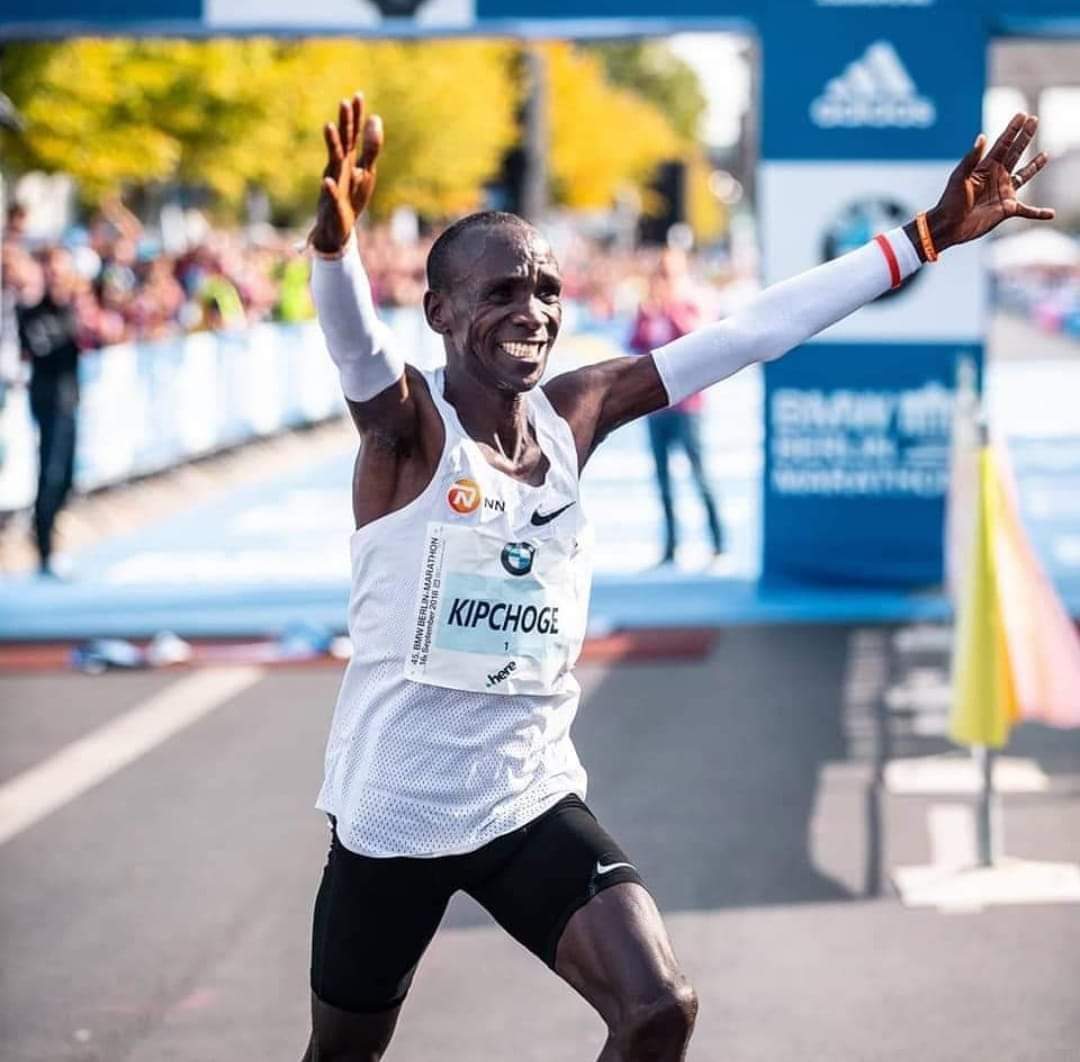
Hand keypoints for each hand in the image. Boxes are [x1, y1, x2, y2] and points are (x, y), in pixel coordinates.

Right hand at [310, 93, 383, 254]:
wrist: (338, 227)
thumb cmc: (352, 197)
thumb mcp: (366, 171)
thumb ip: (371, 148)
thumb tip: (376, 119)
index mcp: (349, 160)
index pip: (353, 134)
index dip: (356, 116)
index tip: (358, 95)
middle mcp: (339, 167)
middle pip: (343, 141)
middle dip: (344, 123)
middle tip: (343, 102)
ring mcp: (335, 183)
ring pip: (333, 162)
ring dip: (331, 145)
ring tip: (329, 127)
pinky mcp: (333, 203)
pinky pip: (331, 194)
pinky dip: (330, 188)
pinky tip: (328, 181)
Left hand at [926, 113, 1052, 252]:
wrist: (948, 226)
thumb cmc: (950, 202)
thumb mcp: (959, 178)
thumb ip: (971, 158)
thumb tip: (982, 136)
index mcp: (986, 167)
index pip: (1003, 144)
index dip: (1013, 129)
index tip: (1022, 115)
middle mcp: (997, 177)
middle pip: (1015, 153)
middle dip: (1025, 137)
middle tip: (1035, 120)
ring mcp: (1003, 192)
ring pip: (1024, 176)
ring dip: (1035, 165)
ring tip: (1045, 154)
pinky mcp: (1006, 209)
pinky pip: (1027, 211)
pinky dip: (1038, 213)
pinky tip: (1050, 214)